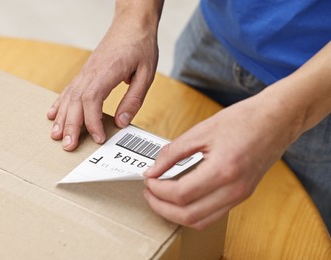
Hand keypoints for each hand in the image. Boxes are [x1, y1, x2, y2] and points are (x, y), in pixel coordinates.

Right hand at [47, 16, 157, 150]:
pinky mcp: (85, 72)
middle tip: (68, 146)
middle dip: (71, 125)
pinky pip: (69, 89)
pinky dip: (60, 103)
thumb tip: (122, 122)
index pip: (92, 99)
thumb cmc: (140, 46)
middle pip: (75, 101)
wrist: (132, 24)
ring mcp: (86, 72)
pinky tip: (53, 114)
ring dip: (62, 118)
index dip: (92, 121)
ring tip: (56, 136)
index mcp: (108, 71)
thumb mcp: (146, 73)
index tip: (99, 138)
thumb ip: (134, 99)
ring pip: (69, 97)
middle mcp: (91, 72)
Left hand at [143, 91, 299, 229]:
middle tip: (149, 192)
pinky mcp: (241, 195)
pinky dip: (192, 213)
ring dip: (175, 215)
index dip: (158, 189)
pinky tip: (181, 199)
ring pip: (200, 222)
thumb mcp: (202, 130)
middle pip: (188, 216)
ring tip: (161, 198)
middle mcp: (234, 189)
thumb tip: (153, 169)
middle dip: (161, 207)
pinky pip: (212, 216)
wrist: (276, 120)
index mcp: (223, 169)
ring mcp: (240, 196)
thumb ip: (173, 152)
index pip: (181, 194)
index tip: (148, 179)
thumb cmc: (244, 120)